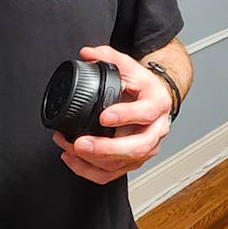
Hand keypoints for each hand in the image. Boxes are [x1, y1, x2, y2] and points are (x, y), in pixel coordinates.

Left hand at [51, 45, 171, 184]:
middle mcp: (155, 130)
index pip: (146, 113)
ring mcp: (146, 149)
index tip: (104, 116)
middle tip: (81, 143)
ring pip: (123, 164)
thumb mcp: (129, 66)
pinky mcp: (133, 161)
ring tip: (70, 147)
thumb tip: (87, 53)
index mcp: (157, 104)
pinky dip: (89, 171)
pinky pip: (112, 174)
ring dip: (93, 161)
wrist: (155, 101)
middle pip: (137, 147)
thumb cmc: (143, 87)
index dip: (126, 116)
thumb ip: (108, 56)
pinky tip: (73, 159)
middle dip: (106, 148)